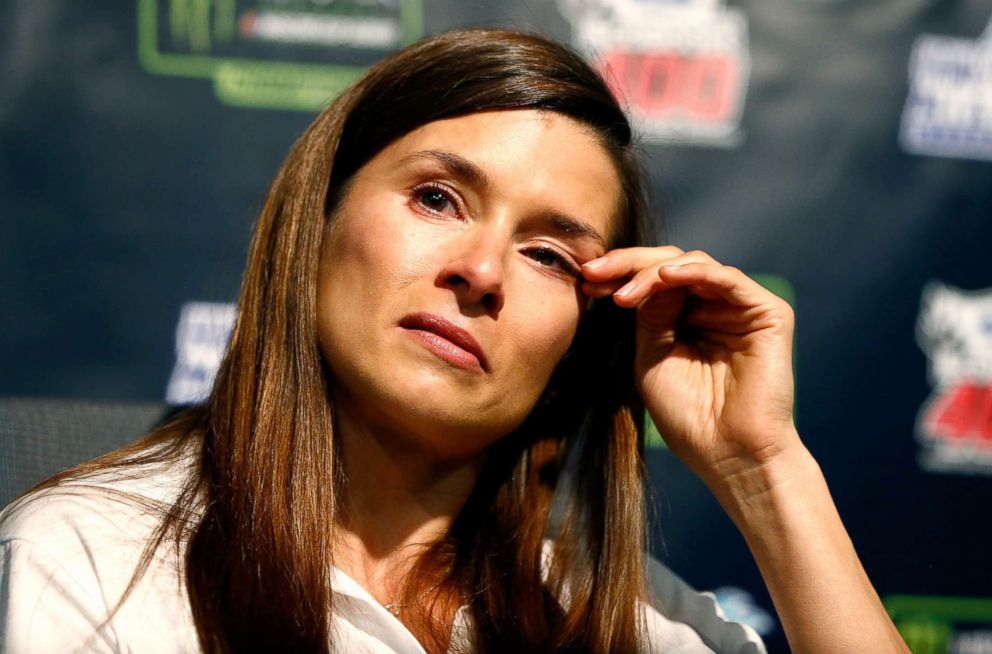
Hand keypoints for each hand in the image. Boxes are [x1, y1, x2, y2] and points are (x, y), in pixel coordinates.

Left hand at [582, 247, 799, 483]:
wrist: (729, 455)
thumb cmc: (689, 417)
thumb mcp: (651, 358)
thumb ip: (649, 316)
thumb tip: (644, 276)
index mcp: (689, 318)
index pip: (653, 281)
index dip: (618, 275)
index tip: (584, 278)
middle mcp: (716, 306)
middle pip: (671, 264)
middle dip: (628, 264)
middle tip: (594, 271)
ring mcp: (742, 307)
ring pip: (695, 264)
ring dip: (653, 272)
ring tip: (624, 293)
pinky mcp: (768, 312)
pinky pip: (728, 279)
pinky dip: (694, 272)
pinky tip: (664, 278)